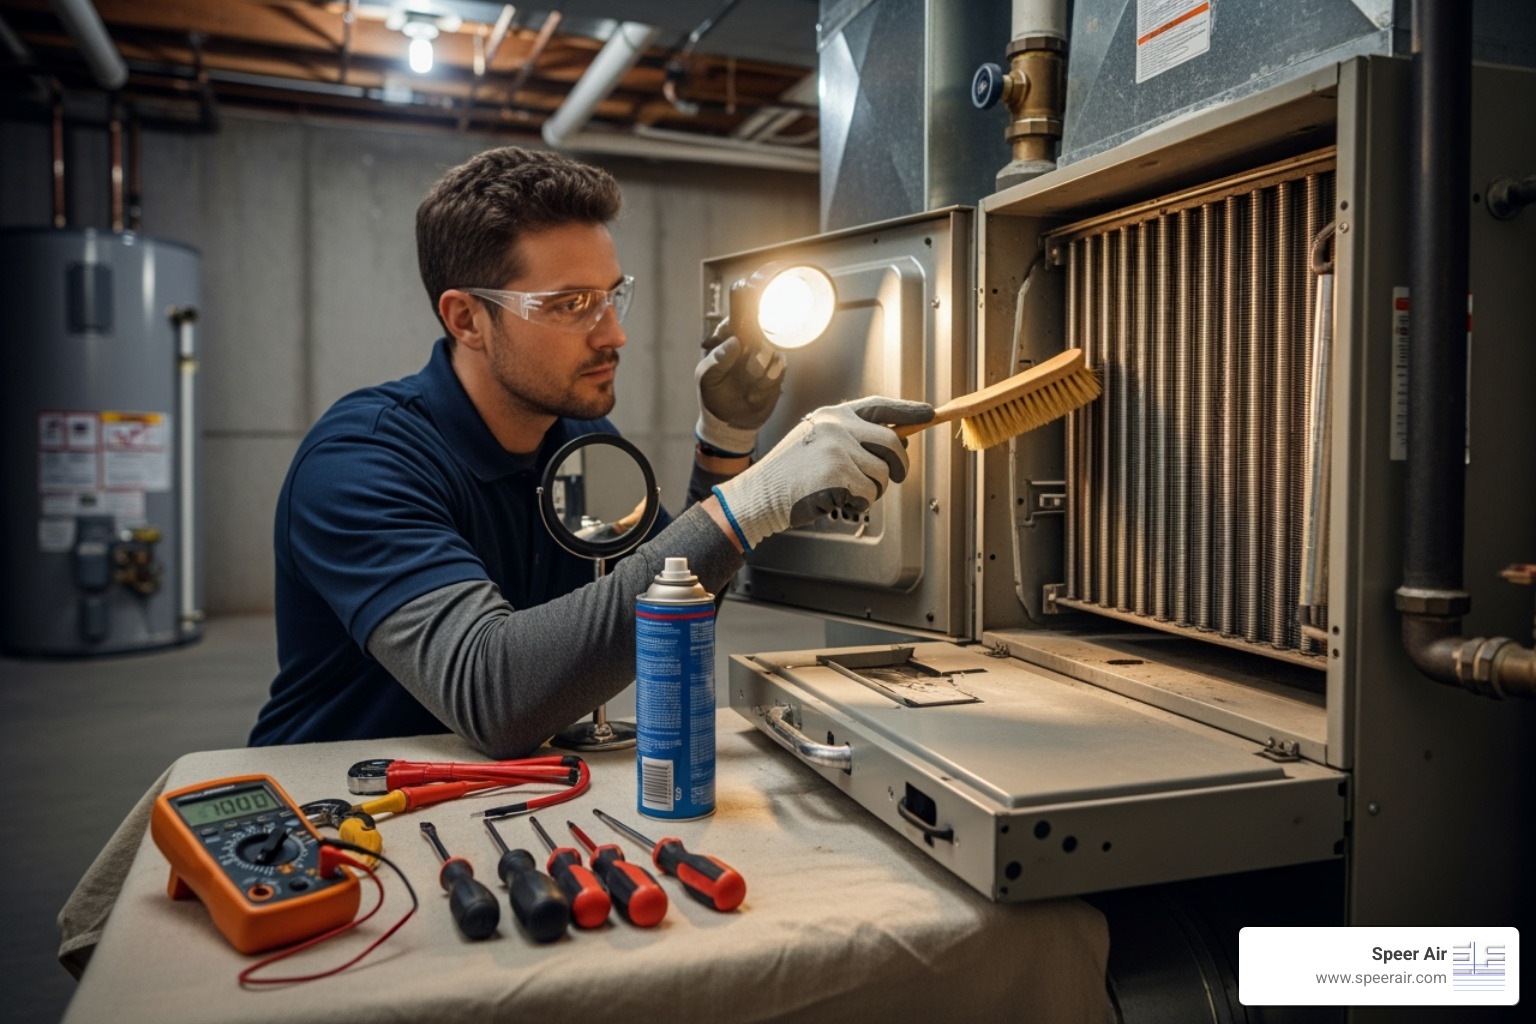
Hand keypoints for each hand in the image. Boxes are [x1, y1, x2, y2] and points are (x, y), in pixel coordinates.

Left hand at [695, 331, 785, 456]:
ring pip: (771, 351)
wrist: (730, 422)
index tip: (742, 334)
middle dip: (753, 354)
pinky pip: (780, 368)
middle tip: (745, 370)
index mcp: (726, 342)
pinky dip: (767, 383)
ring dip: (759, 372)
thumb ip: (718, 359)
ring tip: (747, 388)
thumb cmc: (713, 396)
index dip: (742, 321)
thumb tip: (735, 341)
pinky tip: (755, 394)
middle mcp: (747, 345)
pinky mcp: (776, 371)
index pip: (736, 320)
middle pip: (760, 332)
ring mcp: (763, 357)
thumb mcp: (707, 378)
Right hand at [711, 396, 933, 548]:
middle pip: (891, 443)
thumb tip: (896, 441)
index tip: (928, 413)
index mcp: (833, 416)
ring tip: (846, 491)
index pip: (880, 406)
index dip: (907, 410)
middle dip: (898, 465)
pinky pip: (869, 494)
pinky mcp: (839, 475)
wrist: (760, 495)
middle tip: (895, 477)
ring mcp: (838, 450)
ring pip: (882, 474)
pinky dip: (859, 503)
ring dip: (873, 489)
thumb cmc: (790, 474)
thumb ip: (851, 437)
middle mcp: (837, 427)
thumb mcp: (817, 441)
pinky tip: (836, 500)